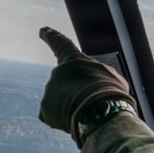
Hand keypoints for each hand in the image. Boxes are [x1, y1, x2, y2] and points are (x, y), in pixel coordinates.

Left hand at [38, 27, 134, 145]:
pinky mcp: (45, 109)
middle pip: (67, 85)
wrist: (100, 111)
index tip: (43, 31)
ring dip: (72, 108)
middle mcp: (58, 73)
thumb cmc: (110, 92)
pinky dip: (62, 120)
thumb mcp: (110, 78)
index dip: (52, 37)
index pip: (60, 44)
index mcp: (74, 60)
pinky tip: (74, 121)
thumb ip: (97, 77)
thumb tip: (92, 87)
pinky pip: (53, 115)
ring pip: (61, 102)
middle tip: (91, 104)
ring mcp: (50, 91)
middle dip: (77, 95)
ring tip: (86, 113)